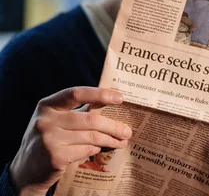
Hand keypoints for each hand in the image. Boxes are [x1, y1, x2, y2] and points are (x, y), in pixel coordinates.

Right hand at [9, 87, 131, 194]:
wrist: (26, 169)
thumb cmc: (49, 138)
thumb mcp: (56, 120)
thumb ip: (78, 110)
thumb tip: (112, 103)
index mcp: (47, 105)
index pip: (76, 93)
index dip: (100, 94)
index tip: (120, 98)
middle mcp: (45, 120)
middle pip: (90, 119)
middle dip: (113, 125)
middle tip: (128, 131)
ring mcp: (49, 139)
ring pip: (91, 137)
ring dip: (110, 139)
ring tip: (122, 141)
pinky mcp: (54, 157)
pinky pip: (85, 150)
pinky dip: (96, 149)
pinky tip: (99, 149)